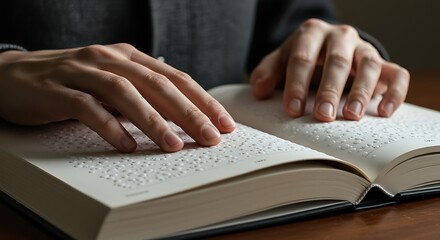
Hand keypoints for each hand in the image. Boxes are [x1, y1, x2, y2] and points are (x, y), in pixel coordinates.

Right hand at [0, 43, 234, 151]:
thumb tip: (182, 116)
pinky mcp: (57, 90)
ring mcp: (83, 71)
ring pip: (126, 94)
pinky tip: (125, 145)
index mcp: (129, 57)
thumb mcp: (114, 82)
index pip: (175, 77)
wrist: (14, 75)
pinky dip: (109, 126)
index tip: (224, 124)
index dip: (202, 100)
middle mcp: (110, 59)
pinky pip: (87, 107)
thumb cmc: (73, 82)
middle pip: (158, 84)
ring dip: (153, 121)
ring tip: (173, 145)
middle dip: (188, 113)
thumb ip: (143, 94)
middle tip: (210, 138)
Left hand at [250, 18, 409, 120]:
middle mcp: (341, 36)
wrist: (326, 48)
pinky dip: (395, 92)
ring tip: (352, 116)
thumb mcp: (279, 61)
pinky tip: (385, 112)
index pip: (302, 58)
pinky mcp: (384, 62)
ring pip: (368, 66)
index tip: (292, 110)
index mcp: (312, 33)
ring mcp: (364, 49)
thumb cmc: (301, 57)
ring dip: (362, 92)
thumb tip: (259, 92)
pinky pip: (397, 74)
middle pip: (337, 62)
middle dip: (329, 90)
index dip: (296, 84)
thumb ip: (266, 73)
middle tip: (323, 115)